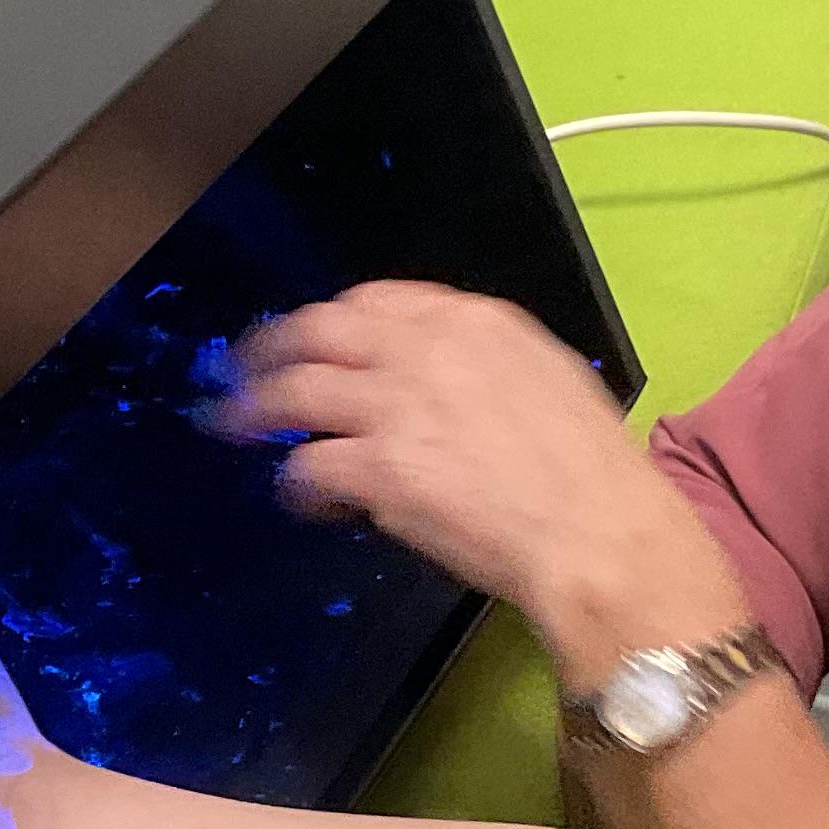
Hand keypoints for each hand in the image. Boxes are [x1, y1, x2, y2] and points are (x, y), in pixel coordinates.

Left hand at [209, 284, 734, 669]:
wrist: (596, 529)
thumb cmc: (589, 471)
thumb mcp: (544, 383)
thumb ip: (482, 370)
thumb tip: (441, 386)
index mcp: (474, 321)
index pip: (378, 298)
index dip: (338, 320)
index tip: (321, 337)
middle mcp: (425, 349)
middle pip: (320, 328)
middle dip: (273, 345)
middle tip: (245, 366)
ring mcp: (395, 406)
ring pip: (295, 390)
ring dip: (256, 407)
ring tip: (233, 423)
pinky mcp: (377, 468)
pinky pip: (308, 466)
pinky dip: (295, 482)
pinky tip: (298, 496)